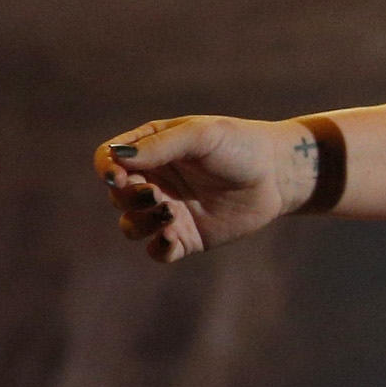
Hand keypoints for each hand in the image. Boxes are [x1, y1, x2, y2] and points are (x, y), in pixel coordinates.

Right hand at [93, 116, 308, 263]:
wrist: (279, 175)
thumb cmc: (240, 146)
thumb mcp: (201, 136)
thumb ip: (160, 146)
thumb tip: (117, 159)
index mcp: (151, 150)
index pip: (108, 160)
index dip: (106, 169)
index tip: (118, 176)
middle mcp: (155, 181)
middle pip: (116, 195)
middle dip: (128, 197)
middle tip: (154, 195)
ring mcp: (169, 210)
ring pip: (132, 225)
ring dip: (141, 222)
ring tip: (171, 214)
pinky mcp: (187, 237)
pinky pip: (158, 251)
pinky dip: (158, 248)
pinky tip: (172, 238)